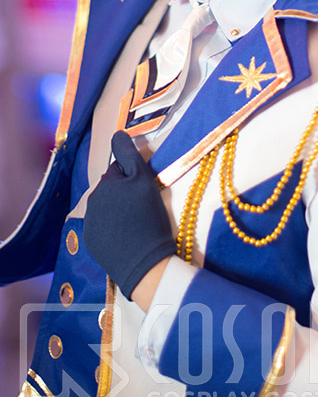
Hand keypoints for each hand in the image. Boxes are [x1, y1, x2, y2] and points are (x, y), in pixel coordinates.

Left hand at [83, 130, 175, 299]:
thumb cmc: (149, 218)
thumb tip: (117, 132)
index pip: (120, 170)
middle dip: (124, 193)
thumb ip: (129, 154)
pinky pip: (102, 226)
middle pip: (112, 188)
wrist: (145, 263)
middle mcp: (92, 200)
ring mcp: (89, 222)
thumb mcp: (145, 180)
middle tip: (141, 209)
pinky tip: (126, 236)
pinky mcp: (90, 240)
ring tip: (135, 224)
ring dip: (118, 210)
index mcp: (106, 183)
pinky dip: (112, 228)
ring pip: (106, 206)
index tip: (144, 193)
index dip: (135, 179)